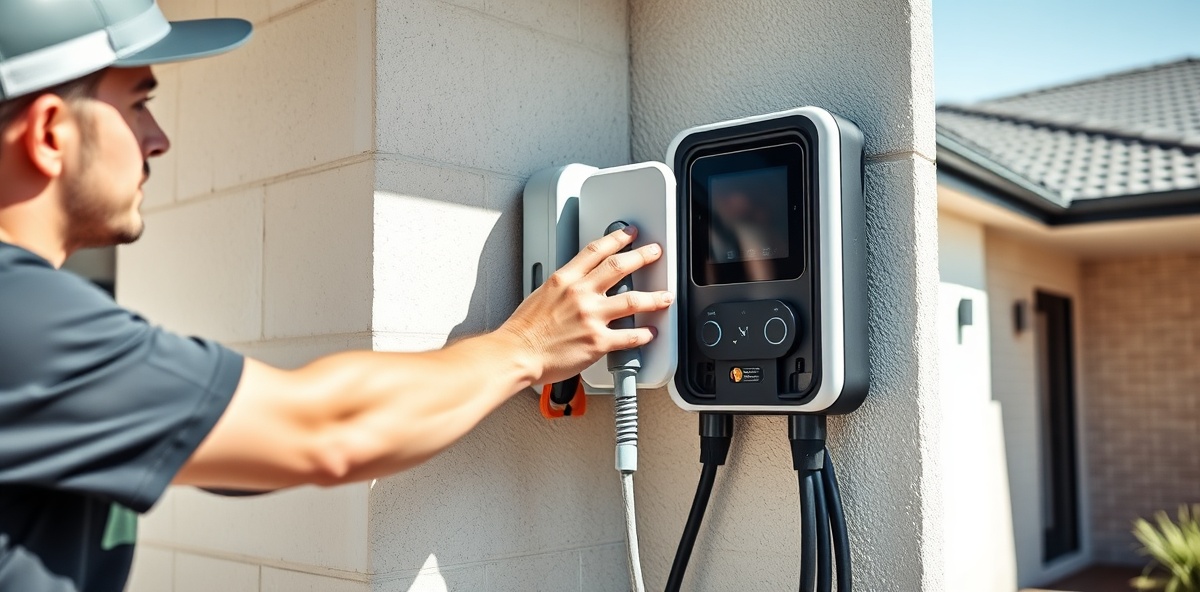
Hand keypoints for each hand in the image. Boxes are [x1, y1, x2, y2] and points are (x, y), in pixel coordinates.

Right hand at [497, 225, 673, 385]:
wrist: (517, 353)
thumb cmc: (524, 330)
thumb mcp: (542, 294)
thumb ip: (564, 287)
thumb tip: (580, 285)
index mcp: (565, 279)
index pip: (596, 250)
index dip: (617, 238)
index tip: (630, 233)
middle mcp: (580, 294)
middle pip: (619, 267)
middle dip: (643, 256)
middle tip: (655, 252)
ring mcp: (591, 317)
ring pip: (633, 301)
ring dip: (655, 297)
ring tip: (666, 296)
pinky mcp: (597, 342)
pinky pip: (629, 336)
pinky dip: (644, 335)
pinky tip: (651, 332)